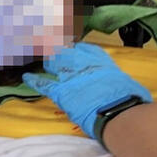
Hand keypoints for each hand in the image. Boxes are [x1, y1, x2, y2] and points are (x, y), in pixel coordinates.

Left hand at [22, 42, 151, 138]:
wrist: (118, 112)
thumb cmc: (129, 100)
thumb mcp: (128, 84)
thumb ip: (119, 81)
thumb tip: (125, 87)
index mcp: (101, 61)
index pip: (84, 48)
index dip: (75, 47)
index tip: (71, 44)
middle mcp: (83, 64)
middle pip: (65, 51)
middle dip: (56, 48)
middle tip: (47, 44)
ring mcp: (70, 76)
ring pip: (52, 63)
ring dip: (47, 61)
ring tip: (38, 58)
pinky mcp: (61, 92)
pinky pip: (44, 83)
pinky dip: (34, 80)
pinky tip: (26, 77)